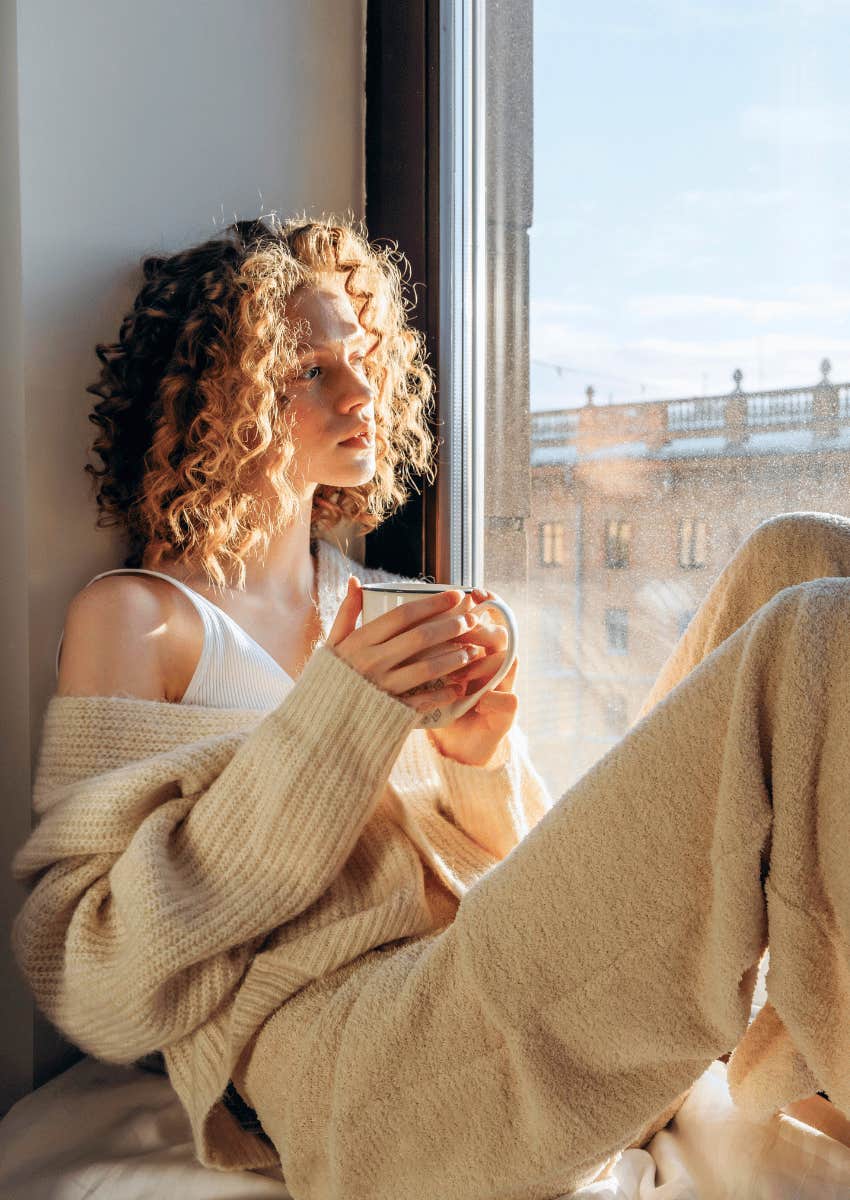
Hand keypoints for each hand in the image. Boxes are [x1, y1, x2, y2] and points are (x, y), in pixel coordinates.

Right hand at [327, 577, 487, 717]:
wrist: (317, 721)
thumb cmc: (328, 678)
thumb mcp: (332, 643)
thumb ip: (347, 612)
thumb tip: (355, 581)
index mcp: (360, 641)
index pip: (403, 616)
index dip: (433, 604)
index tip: (456, 595)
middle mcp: (372, 662)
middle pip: (420, 638)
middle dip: (451, 626)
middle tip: (472, 619)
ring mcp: (383, 687)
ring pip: (427, 668)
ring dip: (455, 658)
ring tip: (474, 650)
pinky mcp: (390, 710)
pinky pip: (424, 700)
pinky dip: (444, 694)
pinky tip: (460, 687)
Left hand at [426, 588, 519, 766]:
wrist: (459, 746)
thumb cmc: (441, 704)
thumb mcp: (432, 673)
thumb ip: (428, 645)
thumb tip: (415, 613)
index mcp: (479, 650)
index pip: (488, 619)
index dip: (487, 604)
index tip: (474, 594)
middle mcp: (496, 665)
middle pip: (500, 636)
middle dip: (481, 632)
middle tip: (465, 631)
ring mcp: (504, 688)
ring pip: (507, 664)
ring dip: (484, 666)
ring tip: (463, 673)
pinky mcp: (506, 713)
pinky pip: (509, 701)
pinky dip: (494, 699)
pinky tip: (480, 702)